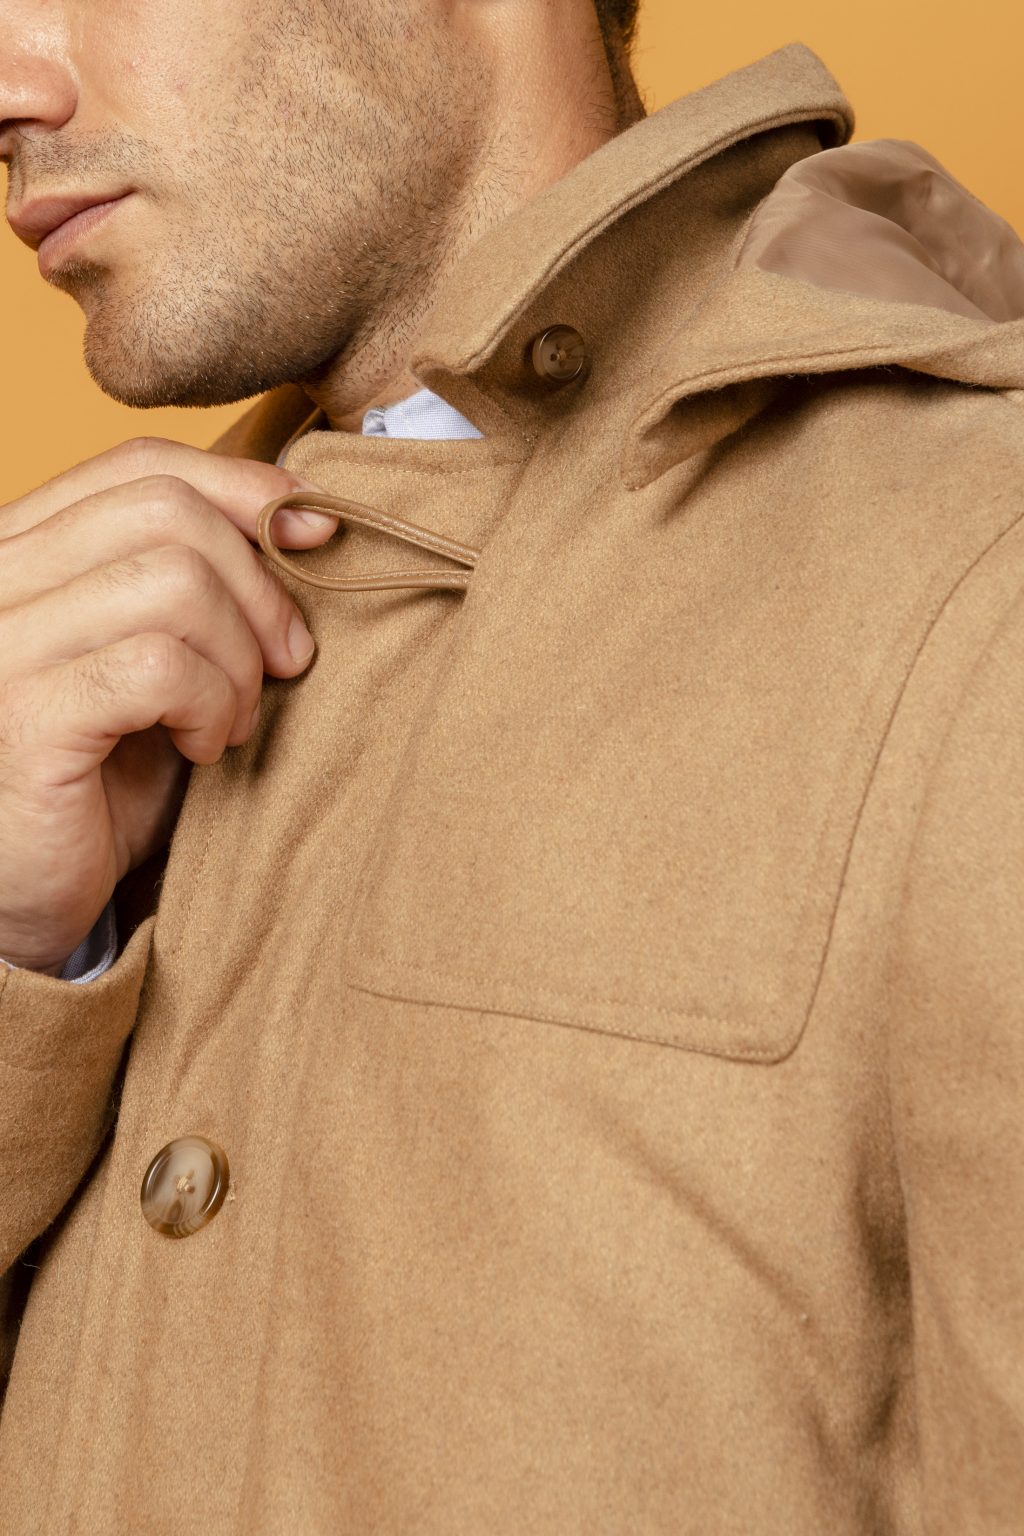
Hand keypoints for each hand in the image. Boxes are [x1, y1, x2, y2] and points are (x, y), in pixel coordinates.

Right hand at [0, 437, 333, 974]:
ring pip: (174, 583)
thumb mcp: (158, 660)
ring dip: (238, 657)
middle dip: (259, 587)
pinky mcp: (25, 714)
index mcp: (22, 550)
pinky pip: (160, 667)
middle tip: (285, 662)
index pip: (140, 466)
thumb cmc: (100, 778)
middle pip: (167, 513)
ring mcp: (2, 643)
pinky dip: (212, 705)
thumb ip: (199, 584)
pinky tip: (203, 747)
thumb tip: (301, 514)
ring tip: (234, 718)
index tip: (311, 533)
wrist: (25, 895)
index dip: (242, 488)